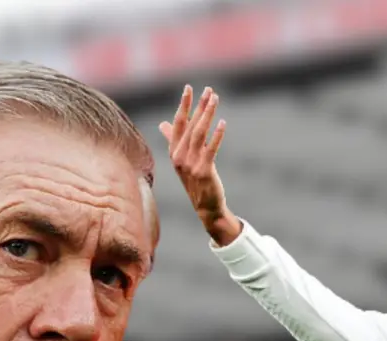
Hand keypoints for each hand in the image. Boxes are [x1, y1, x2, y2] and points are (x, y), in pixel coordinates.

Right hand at [160, 85, 240, 245]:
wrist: (205, 206)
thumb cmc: (195, 180)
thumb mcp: (182, 159)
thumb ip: (173, 139)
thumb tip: (163, 123)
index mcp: (173, 151)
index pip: (177, 123)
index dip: (184, 105)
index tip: (189, 88)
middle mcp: (179, 156)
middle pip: (190, 125)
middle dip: (200, 106)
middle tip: (209, 90)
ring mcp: (190, 164)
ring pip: (199, 133)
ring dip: (208, 114)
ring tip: (215, 99)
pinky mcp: (204, 171)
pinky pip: (211, 149)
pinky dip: (217, 135)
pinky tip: (223, 122)